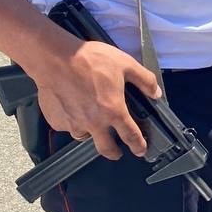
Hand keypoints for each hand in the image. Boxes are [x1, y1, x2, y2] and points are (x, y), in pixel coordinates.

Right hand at [33, 36, 158, 159]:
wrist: (55, 58)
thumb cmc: (90, 60)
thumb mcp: (126, 64)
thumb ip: (145, 80)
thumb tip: (156, 93)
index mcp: (113, 111)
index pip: (130, 136)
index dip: (138, 145)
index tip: (141, 150)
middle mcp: (93, 123)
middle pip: (106, 148)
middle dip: (114, 153)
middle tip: (117, 152)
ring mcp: (73, 124)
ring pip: (84, 136)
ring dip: (91, 133)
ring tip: (92, 122)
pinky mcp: (56, 121)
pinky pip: (67, 126)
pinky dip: (72, 121)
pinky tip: (72, 107)